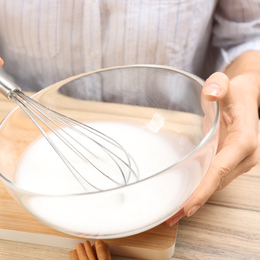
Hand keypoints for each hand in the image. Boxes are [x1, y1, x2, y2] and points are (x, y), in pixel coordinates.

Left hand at [166, 72, 258, 225]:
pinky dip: (198, 190)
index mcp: (244, 142)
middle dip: (194, 201)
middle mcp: (243, 157)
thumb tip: (211, 92)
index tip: (188, 206)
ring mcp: (236, 162)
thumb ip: (219, 86)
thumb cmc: (234, 93)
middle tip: (170, 217)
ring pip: (214, 185)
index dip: (203, 190)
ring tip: (171, 215)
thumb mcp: (226, 85)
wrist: (244, 99)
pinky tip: (181, 199)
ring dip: (194, 200)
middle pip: (216, 184)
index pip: (220, 171)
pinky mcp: (227, 163)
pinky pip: (212, 180)